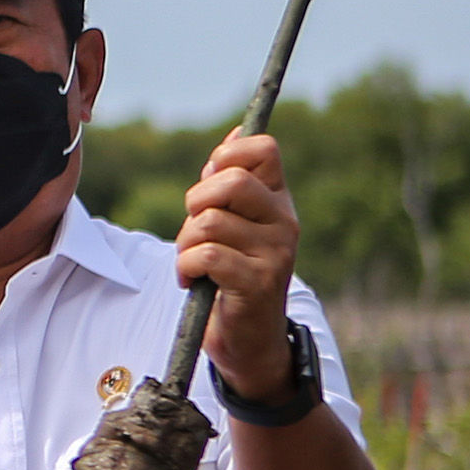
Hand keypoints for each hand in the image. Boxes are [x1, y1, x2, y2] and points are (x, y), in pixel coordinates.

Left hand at [176, 128, 307, 405]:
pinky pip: (206, 256)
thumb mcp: (233, 224)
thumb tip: (236, 132)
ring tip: (193, 262)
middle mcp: (284, 222)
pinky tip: (192, 281)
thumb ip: (229, 183)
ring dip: (185, 243)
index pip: (265, 149)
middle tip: (195, 228)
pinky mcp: (258, 283)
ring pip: (209, 222)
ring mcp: (275, 253)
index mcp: (278, 201)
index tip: (211, 177)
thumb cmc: (232, 274)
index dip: (228, 154)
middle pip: (230, 182)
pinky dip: (186, 267)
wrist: (248, 338)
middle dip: (196, 203)